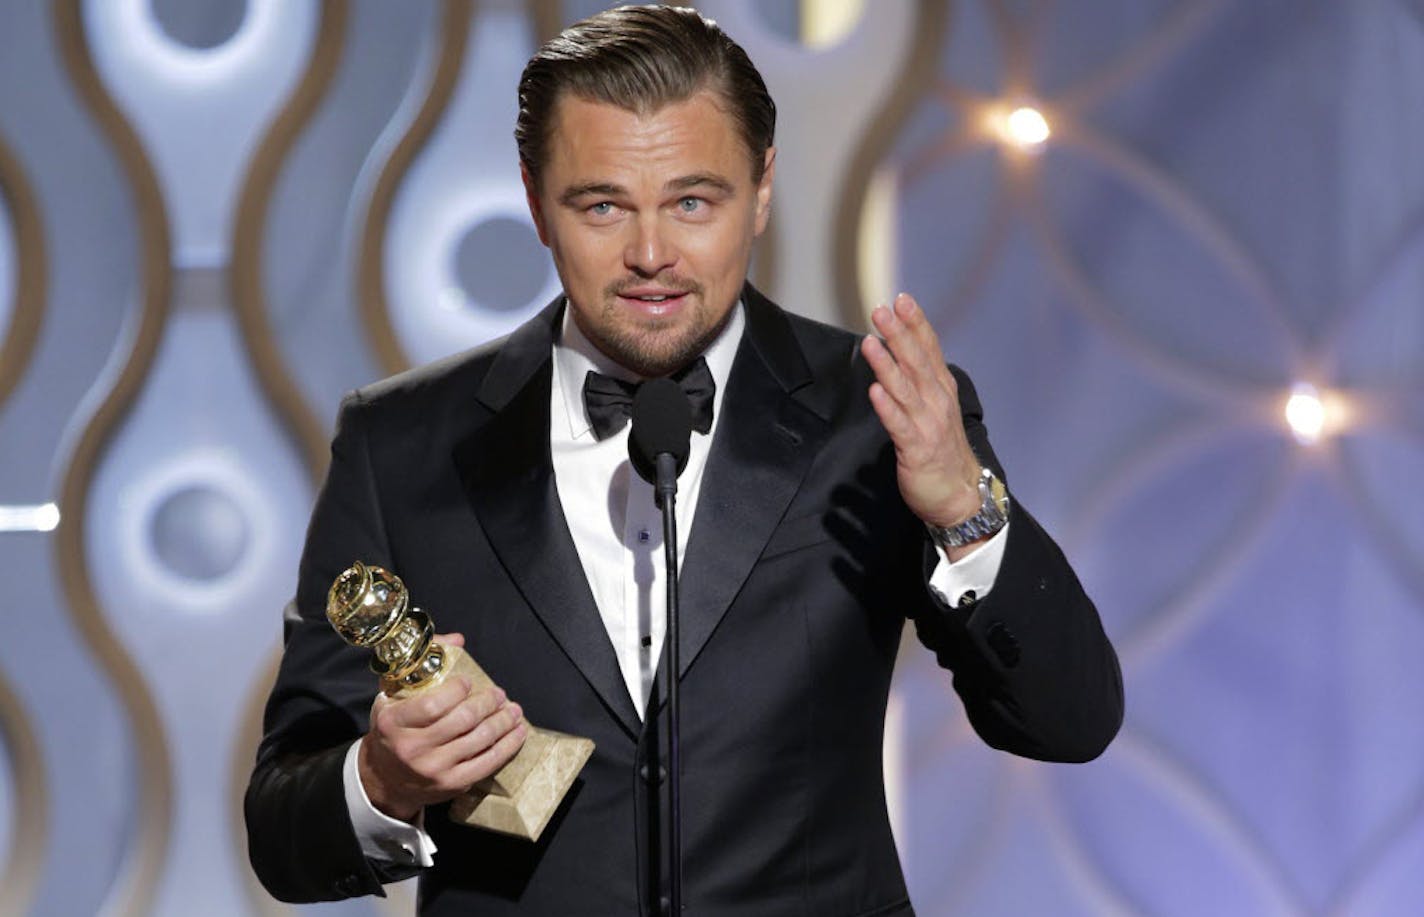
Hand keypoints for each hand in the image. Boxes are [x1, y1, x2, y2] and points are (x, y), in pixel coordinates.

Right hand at [357, 632, 526, 821]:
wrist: (384, 778)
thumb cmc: (393, 729)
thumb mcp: (393, 695)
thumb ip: (421, 663)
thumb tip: (457, 639)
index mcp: (393, 722)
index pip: (432, 704)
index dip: (457, 690)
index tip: (469, 681)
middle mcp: (411, 748)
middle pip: (462, 720)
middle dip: (488, 703)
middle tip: (499, 693)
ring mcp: (433, 769)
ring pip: (479, 740)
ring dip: (503, 721)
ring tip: (514, 710)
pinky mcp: (451, 785)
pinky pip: (487, 763)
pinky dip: (508, 746)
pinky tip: (518, 732)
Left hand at [861, 293, 983, 547]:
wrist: (960, 495)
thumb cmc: (942, 450)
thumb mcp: (935, 407)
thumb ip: (919, 381)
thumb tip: (900, 352)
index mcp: (941, 389)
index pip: (929, 349)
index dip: (916, 324)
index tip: (901, 299)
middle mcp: (937, 402)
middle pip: (916, 362)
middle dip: (899, 334)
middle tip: (881, 310)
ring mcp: (928, 425)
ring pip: (905, 389)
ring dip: (887, 364)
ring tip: (871, 340)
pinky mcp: (917, 449)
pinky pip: (899, 425)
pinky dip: (888, 407)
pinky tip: (875, 390)